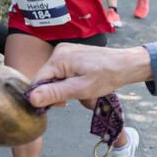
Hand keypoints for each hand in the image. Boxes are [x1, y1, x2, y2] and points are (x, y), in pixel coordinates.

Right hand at [27, 44, 153, 107]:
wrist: (126, 65)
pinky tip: (85, 84)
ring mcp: (66, 52)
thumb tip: (31, 99)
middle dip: (60, 92)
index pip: (38, 81)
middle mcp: (59, 51)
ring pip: (57, 78)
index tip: (62, 104)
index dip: (45, 96)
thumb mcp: (80, 89)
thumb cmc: (107, 76)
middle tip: (78, 97)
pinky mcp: (72, 55)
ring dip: (68, 89)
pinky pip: (64, 72)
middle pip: (47, 79)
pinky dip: (73, 82)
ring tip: (85, 92)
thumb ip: (55, 93)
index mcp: (58, 58)